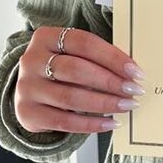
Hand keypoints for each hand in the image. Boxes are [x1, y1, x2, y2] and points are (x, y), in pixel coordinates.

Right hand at [14, 26, 144, 134]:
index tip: (135, 71)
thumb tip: (131, 73)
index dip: (112, 57)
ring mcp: (27, 87)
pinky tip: (110, 123)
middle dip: (110, 82)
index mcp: (45, 37)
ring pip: (71, 97)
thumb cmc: (61, 70)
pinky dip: (91, 124)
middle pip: (76, 70)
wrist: (31, 92)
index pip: (83, 43)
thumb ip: (96, 58)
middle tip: (134, 90)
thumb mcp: (72, 55)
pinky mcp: (28, 113)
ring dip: (104, 103)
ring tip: (126, 106)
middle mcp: (31, 60)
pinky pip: (64, 122)